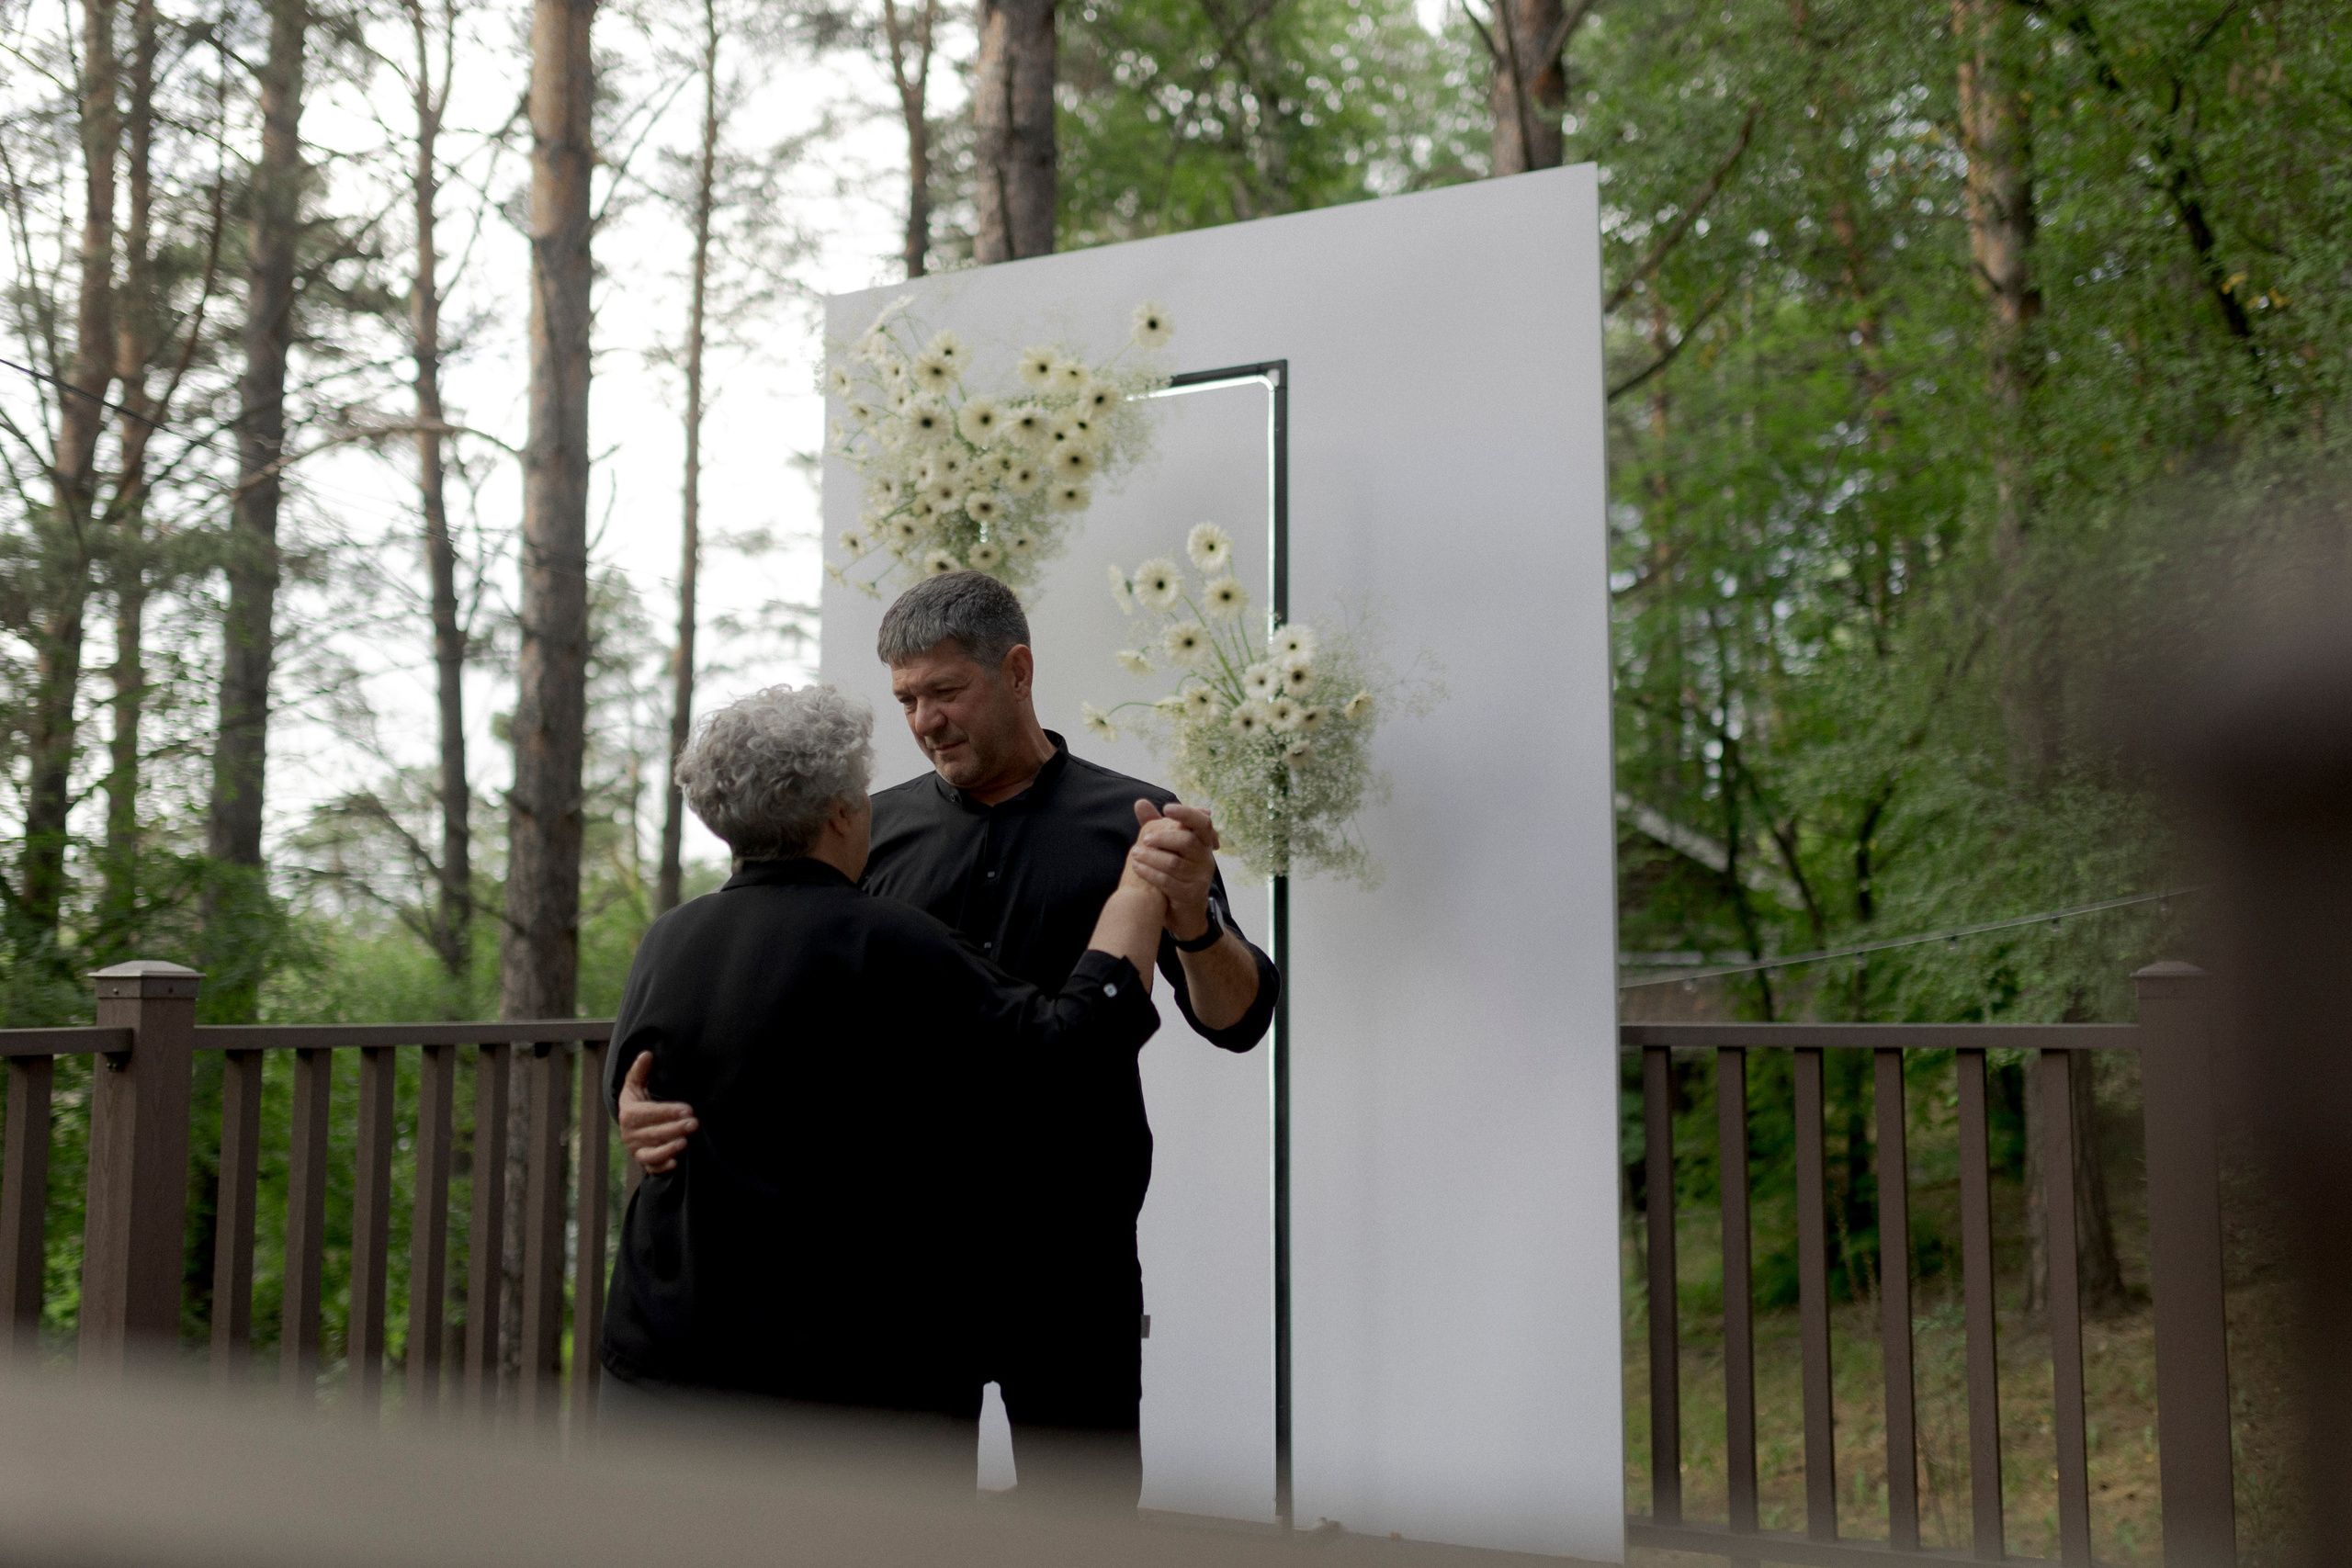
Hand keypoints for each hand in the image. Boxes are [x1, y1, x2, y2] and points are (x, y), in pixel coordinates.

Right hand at [618, 1051, 696, 1174]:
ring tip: (686, 1141)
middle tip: (694, 1123)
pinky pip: (651, 1167)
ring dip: (669, 1147)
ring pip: (651, 1152)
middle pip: (652, 1133)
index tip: (687, 1109)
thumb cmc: (638, 1101)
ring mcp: (636, 1149)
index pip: (647, 1113)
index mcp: (629, 1113)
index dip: (667, 1112)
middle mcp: (630, 1134)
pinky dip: (662, 1166)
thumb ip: (640, 1071)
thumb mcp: (635, 1085)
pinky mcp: (644, 1162)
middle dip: (674, 1128)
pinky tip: (675, 1162)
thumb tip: (647, 1054)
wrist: (631, 1125)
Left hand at [1128, 799, 1219, 940]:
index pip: (1203, 822)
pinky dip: (1149, 873)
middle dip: (1163, 838)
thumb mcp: (1168, 849)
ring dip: (1150, 857)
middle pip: (1187, 841)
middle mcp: (1206, 860)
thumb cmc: (1176, 875)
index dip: (1186, 813)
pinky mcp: (1190, 895)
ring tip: (1134, 854)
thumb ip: (1156, 825)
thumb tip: (1140, 802)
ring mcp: (1200, 878)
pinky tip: (1136, 868)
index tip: (1166, 808)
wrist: (1185, 915)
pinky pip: (1167, 881)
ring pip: (1174, 863)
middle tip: (1143, 839)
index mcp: (1204, 844)